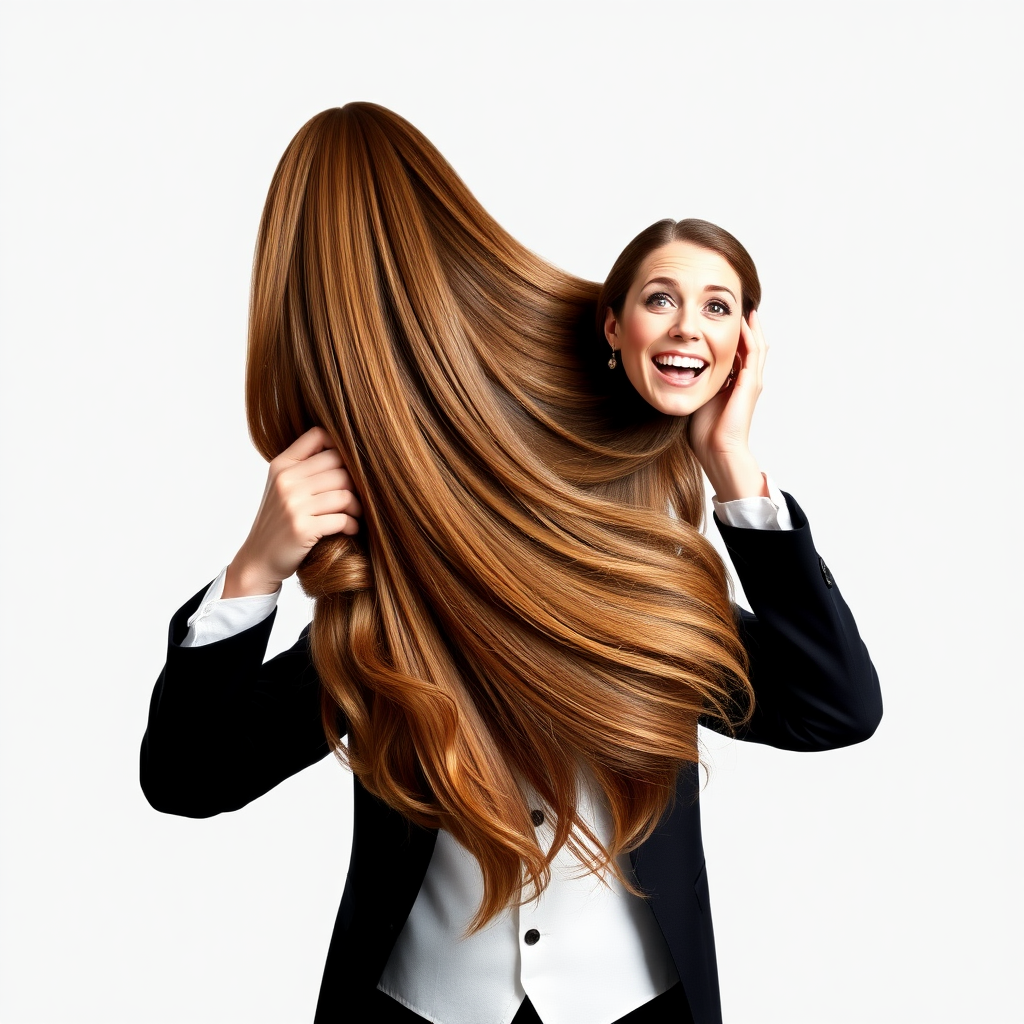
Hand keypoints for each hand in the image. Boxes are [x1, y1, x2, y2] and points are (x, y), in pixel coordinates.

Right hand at [223, 427, 362, 597]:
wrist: (259, 559)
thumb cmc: (279, 521)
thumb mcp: (282, 487)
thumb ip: (305, 466)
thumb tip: (349, 450)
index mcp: (281, 465)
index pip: (318, 435)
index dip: (339, 446)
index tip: (346, 466)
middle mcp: (286, 481)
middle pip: (339, 466)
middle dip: (354, 482)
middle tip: (358, 496)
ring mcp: (293, 505)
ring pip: (345, 493)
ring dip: (357, 506)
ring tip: (356, 513)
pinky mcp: (303, 528)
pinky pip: (343, 519)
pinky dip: (352, 524)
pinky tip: (351, 528)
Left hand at [688, 309, 767, 501]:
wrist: (716, 450)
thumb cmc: (704, 432)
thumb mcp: (696, 398)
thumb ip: (692, 383)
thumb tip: (674, 372)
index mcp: (734, 384)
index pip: (736, 353)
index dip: (730, 335)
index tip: (720, 319)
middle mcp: (746, 381)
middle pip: (750, 346)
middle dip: (744, 326)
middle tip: (737, 306)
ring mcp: (751, 382)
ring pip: (756, 345)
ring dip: (750, 326)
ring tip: (745, 308)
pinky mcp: (750, 384)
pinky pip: (752, 353)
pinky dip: (749, 336)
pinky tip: (742, 322)